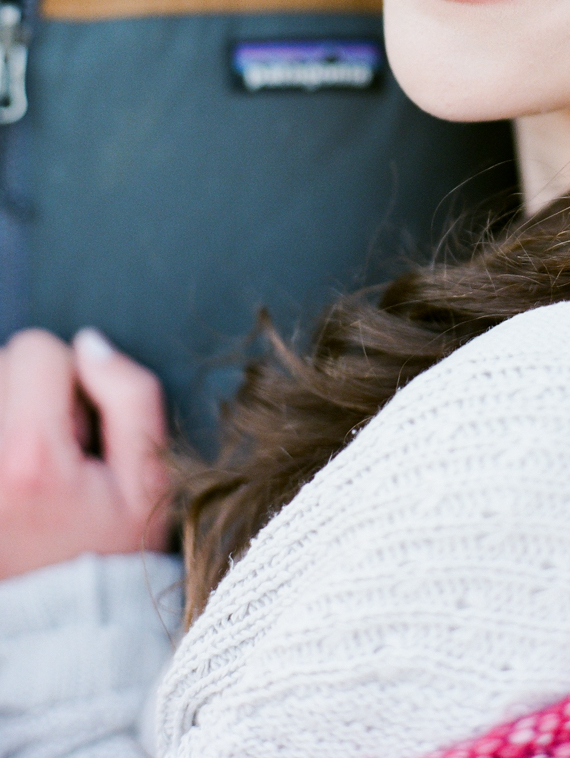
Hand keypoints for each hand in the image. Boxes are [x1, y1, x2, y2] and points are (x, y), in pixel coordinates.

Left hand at [0, 327, 170, 577]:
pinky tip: (14, 479)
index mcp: (29, 457)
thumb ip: (131, 396)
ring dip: (8, 415)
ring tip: (26, 470)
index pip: (36, 349)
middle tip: (52, 456)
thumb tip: (90, 345)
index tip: (78, 434)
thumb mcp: (148, 479)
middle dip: (29, 394)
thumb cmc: (109, 555)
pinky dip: (1, 435)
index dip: (70, 379)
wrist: (60, 632)